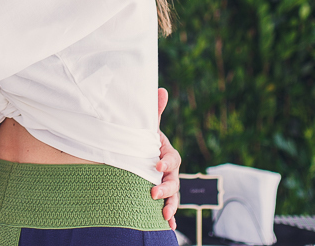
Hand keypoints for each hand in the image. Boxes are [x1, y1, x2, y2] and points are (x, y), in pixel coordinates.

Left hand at [152, 87, 180, 228]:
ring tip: (164, 215)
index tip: (157, 165)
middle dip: (166, 188)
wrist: (140, 154)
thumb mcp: (147, 127)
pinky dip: (172, 217)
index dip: (166, 162)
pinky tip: (170, 226)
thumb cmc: (144, 140)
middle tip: (153, 192)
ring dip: (171, 205)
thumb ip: (154, 111)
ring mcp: (168, 184)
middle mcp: (170, 171)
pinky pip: (170, 208)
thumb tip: (161, 89)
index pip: (172, 159)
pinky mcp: (163, 196)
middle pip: (174, 181)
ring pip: (174, 196)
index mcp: (167, 154)